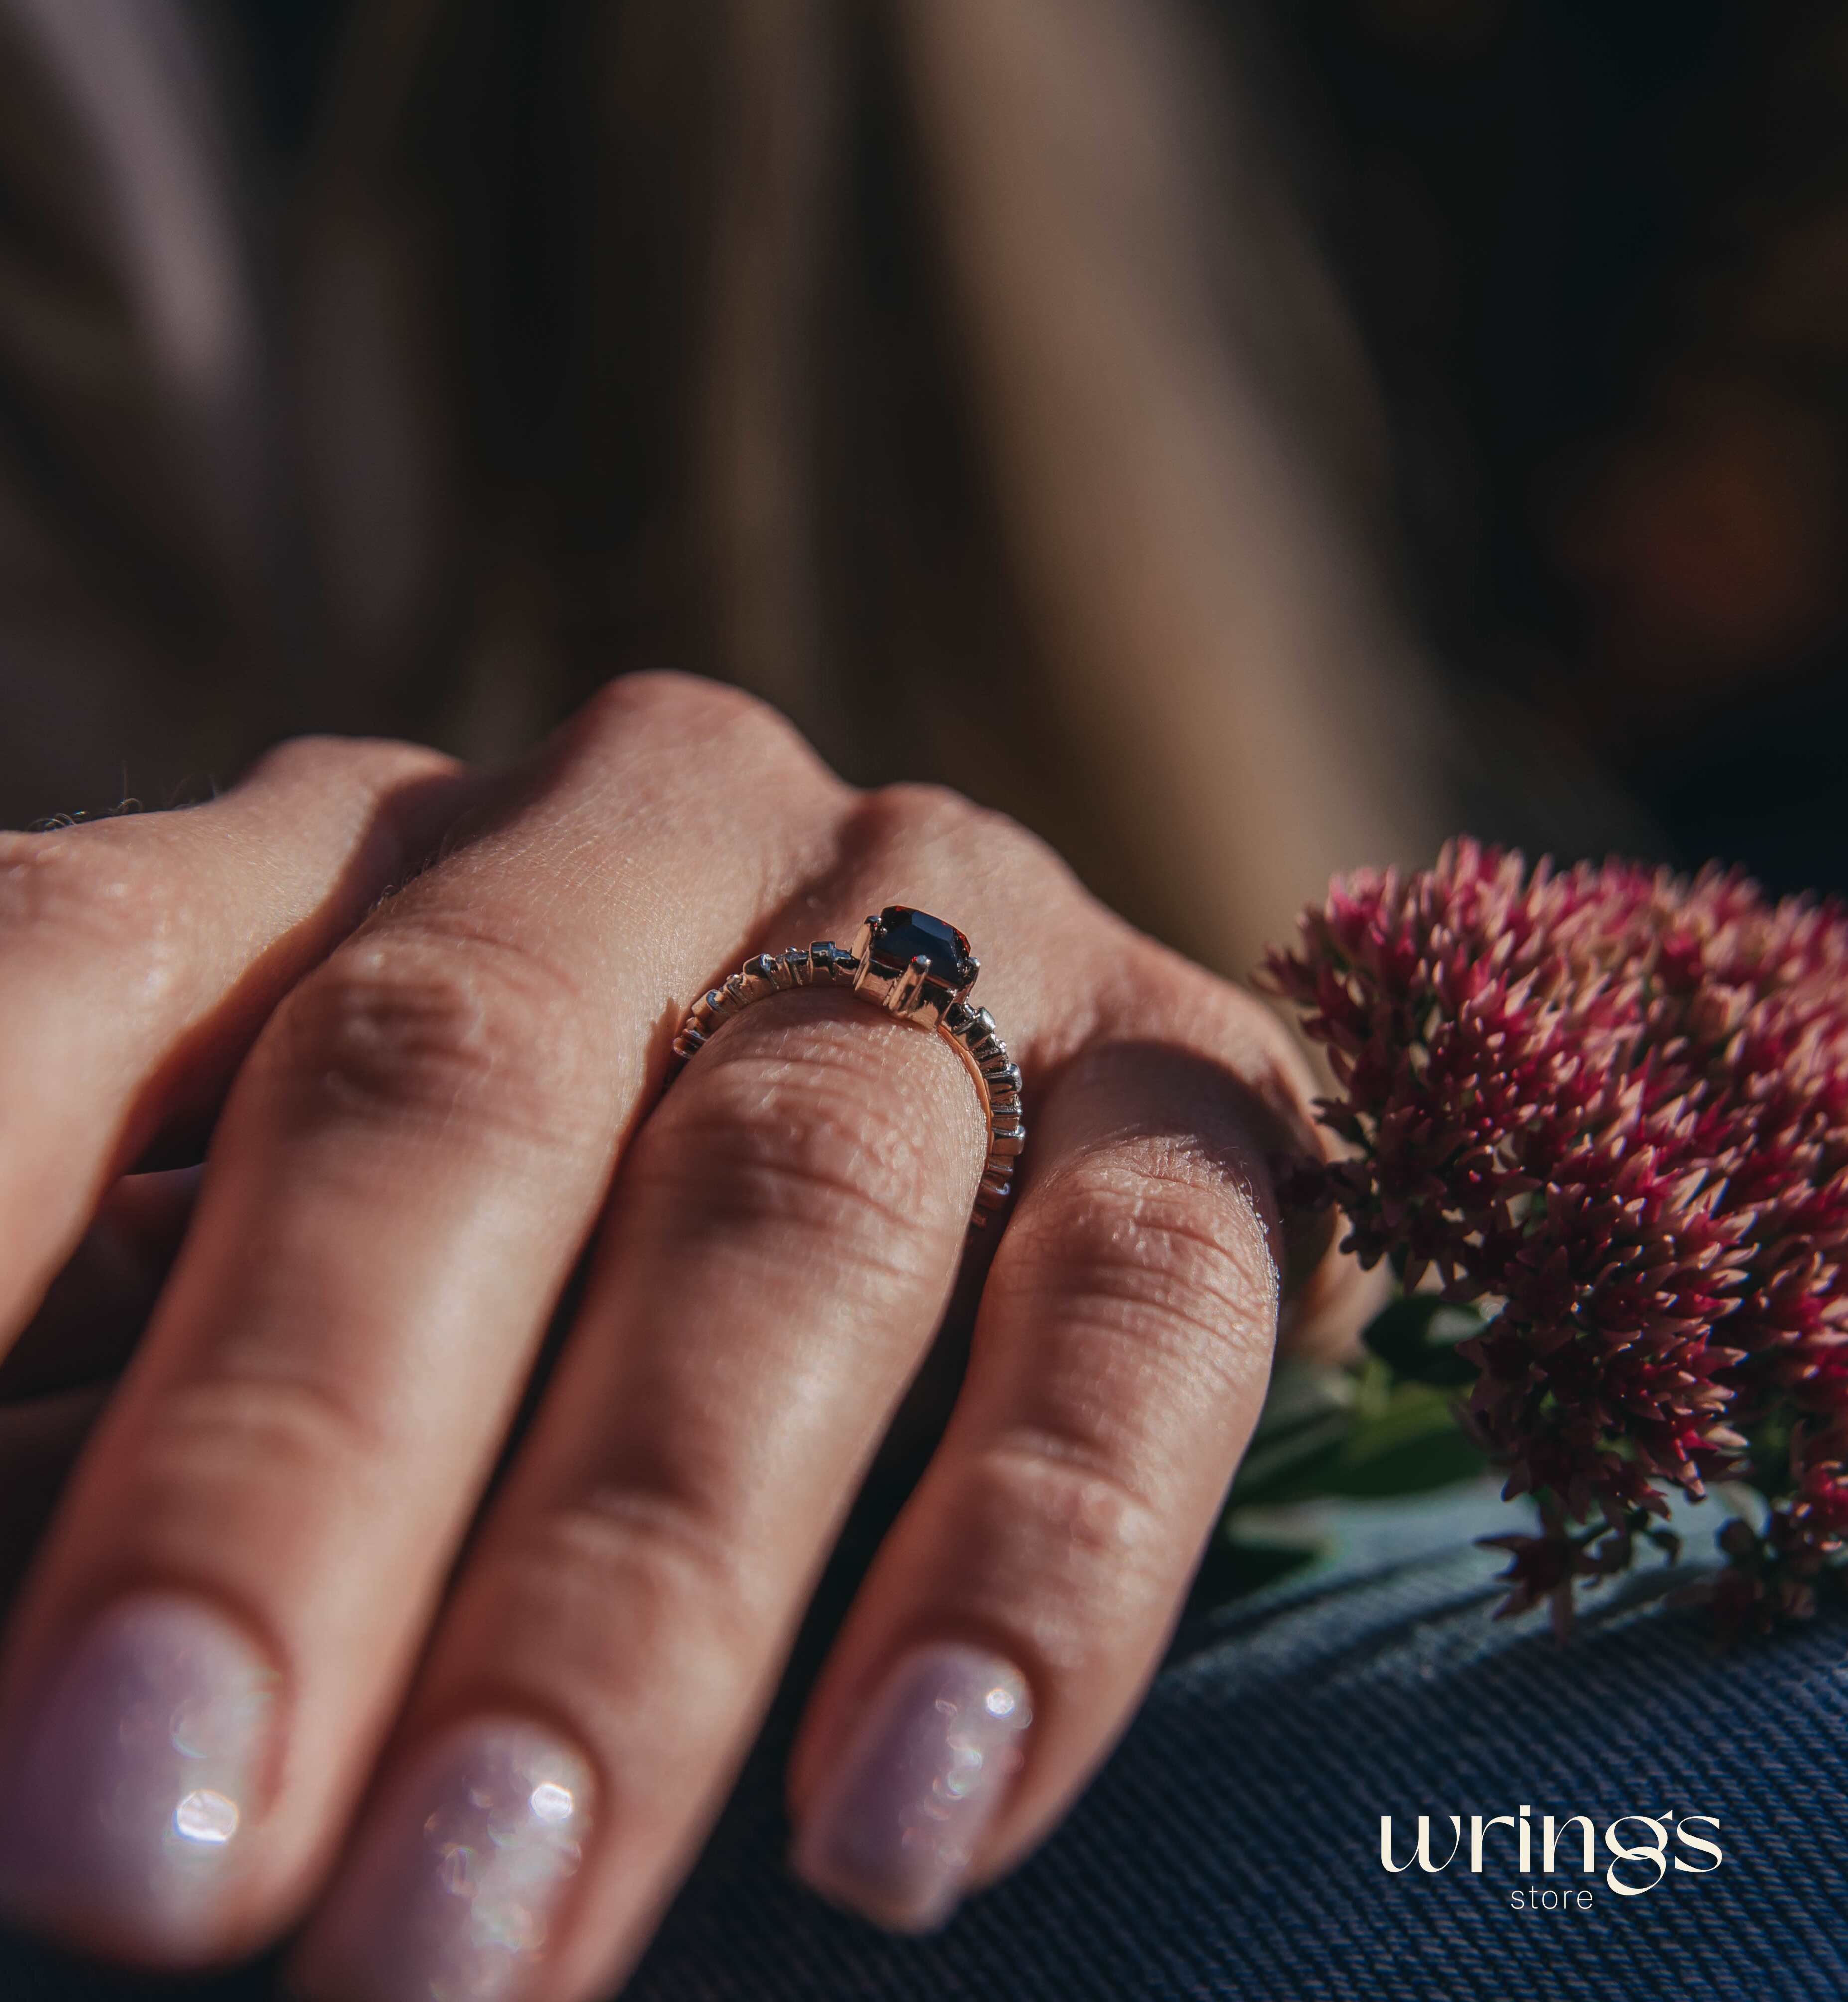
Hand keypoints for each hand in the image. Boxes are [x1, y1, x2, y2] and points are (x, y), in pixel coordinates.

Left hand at [0, 674, 1354, 1999]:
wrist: (973, 1085)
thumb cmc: (551, 1244)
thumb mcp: (294, 1253)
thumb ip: (157, 1374)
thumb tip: (48, 1692)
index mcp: (360, 851)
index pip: (80, 963)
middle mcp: (654, 828)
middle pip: (464, 1076)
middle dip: (300, 1461)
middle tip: (149, 1845)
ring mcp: (957, 925)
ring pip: (803, 1206)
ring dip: (640, 1581)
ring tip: (482, 1933)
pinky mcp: (1193, 1078)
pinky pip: (1142, 1287)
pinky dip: (1038, 1556)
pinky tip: (905, 1823)